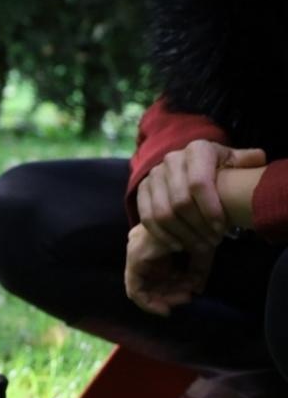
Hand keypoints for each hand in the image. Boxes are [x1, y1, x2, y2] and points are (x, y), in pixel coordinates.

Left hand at [125, 223, 212, 315]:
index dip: (172, 288)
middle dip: (169, 294)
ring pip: (142, 287)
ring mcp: (136, 250)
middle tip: (187, 299)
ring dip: (164, 297)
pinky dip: (149, 302)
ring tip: (185, 298)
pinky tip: (166, 307)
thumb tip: (196, 290)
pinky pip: (134, 289)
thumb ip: (197, 271)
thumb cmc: (204, 228)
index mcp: (153, 242)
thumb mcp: (201, 252)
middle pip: (149, 281)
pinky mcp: (136, 257)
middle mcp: (140, 246)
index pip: (156, 273)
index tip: (190, 295)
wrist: (206, 213)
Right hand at [135, 139, 265, 251]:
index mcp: (197, 149)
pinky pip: (147, 218)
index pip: (198, 183)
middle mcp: (171, 159)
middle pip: (180, 202)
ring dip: (182, 235)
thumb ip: (244, 162)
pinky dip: (162, 235)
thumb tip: (255, 159)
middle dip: (198, 227)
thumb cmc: (218, 170)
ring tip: (199, 247)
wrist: (192, 170)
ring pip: (162, 213)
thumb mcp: (233, 162)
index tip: (222, 228)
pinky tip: (179, 246)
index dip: (210, 209)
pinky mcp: (142, 190)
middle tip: (213, 242)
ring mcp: (154, 175)